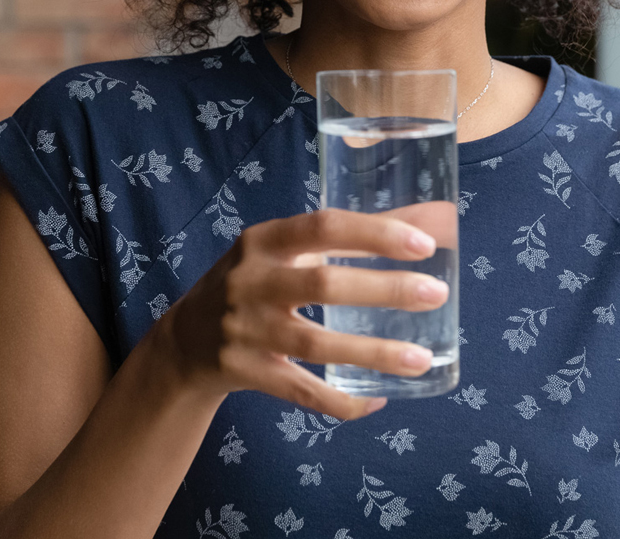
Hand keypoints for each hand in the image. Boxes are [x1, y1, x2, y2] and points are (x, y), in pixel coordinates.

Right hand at [154, 207, 448, 418]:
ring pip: (316, 344)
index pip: (323, 226)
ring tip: (421, 360)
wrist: (184, 342)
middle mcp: (250, 281)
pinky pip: (301, 391)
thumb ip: (350, 238)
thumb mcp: (284, 251)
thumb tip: (432, 219)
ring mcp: (245, 329)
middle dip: (384, 289)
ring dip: (373, 352)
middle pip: (323, 284)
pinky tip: (378, 398)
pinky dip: (341, 400)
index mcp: (263, 240)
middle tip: (435, 294)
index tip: (424, 244)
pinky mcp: (245, 372)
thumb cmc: (254, 284)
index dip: (375, 233)